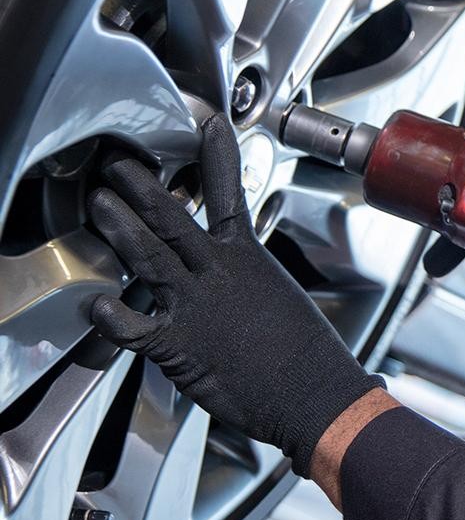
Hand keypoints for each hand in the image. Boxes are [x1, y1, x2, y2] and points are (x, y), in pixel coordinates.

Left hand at [89, 115, 382, 475]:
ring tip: (100, 204)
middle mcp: (219, 276)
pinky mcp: (179, 345)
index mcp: (248, 261)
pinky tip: (94, 302)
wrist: (315, 395)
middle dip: (142, 188)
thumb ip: (245, 285)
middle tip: (119, 165)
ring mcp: (196, 307)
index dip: (217, 158)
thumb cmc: (304, 357)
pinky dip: (112, 315)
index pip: (230, 196)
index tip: (208, 124)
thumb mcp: (280, 303)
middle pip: (174, 219)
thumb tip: (233, 283)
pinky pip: (134, 326)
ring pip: (149, 257)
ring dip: (121, 228)